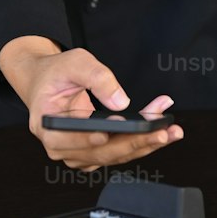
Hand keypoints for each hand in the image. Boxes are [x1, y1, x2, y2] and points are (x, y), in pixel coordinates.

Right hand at [0, 38, 183, 171]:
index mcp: (47, 126)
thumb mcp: (74, 62)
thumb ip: (97, 78)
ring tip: (170, 131)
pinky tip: (161, 129)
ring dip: (144, 143)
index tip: (113, 130)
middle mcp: (60, 147)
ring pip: (114, 155)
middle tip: (161, 131)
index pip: (70, 138)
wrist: (46, 81)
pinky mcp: (93, 152)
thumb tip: (121, 102)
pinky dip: (141, 141)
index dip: (91, 137)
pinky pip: (119, 151)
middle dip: (134, 141)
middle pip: (100, 151)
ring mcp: (78, 153)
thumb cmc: (56, 72)